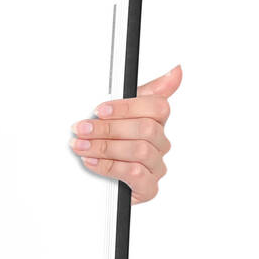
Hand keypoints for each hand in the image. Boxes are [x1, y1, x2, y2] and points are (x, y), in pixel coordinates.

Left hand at [69, 64, 180, 203]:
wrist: (96, 179)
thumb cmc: (110, 140)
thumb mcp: (119, 110)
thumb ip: (146, 90)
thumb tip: (177, 71)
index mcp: (155, 121)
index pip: (157, 107)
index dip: (127, 107)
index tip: (99, 110)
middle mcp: (160, 143)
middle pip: (146, 129)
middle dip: (108, 128)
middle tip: (81, 129)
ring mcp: (156, 167)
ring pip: (140, 151)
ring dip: (104, 147)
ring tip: (81, 146)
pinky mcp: (148, 188)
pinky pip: (136, 174)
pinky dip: (110, 166)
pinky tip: (92, 162)